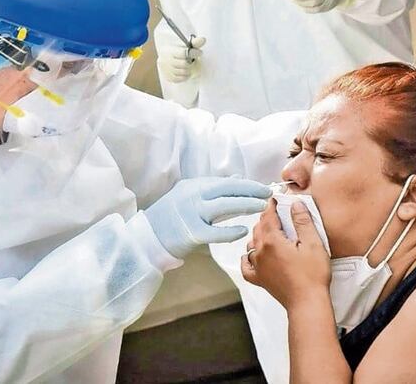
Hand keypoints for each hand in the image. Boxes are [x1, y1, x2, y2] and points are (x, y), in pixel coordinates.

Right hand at [146, 177, 270, 259]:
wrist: (147, 237)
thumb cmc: (170, 217)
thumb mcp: (188, 196)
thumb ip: (212, 189)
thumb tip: (236, 178)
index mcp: (193, 185)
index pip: (225, 182)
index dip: (246, 184)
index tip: (261, 187)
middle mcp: (193, 195)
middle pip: (228, 189)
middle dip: (251, 190)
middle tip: (267, 194)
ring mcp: (192, 214)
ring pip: (225, 205)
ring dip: (246, 205)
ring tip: (261, 207)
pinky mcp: (191, 233)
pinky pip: (216, 232)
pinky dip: (231, 230)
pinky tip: (243, 230)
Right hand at [157, 36, 205, 82]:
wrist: (165, 57)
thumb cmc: (177, 50)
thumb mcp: (184, 45)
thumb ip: (194, 43)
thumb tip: (203, 39)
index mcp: (170, 50)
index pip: (184, 53)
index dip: (194, 53)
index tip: (199, 52)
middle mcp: (166, 60)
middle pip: (184, 64)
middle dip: (190, 62)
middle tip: (192, 60)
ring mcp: (166, 70)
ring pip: (184, 72)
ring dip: (189, 69)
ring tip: (188, 65)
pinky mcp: (168, 77)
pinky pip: (181, 79)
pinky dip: (185, 76)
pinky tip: (185, 71)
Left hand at [242, 200, 331, 308]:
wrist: (308, 303)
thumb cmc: (312, 276)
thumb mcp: (313, 243)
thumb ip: (303, 221)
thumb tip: (295, 205)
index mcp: (272, 241)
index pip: (268, 216)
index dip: (272, 205)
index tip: (275, 199)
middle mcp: (261, 252)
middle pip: (259, 227)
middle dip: (267, 218)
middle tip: (277, 213)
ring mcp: (258, 267)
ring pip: (252, 243)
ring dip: (259, 234)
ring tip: (271, 231)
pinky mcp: (260, 279)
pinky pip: (247, 265)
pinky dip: (248, 257)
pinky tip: (254, 255)